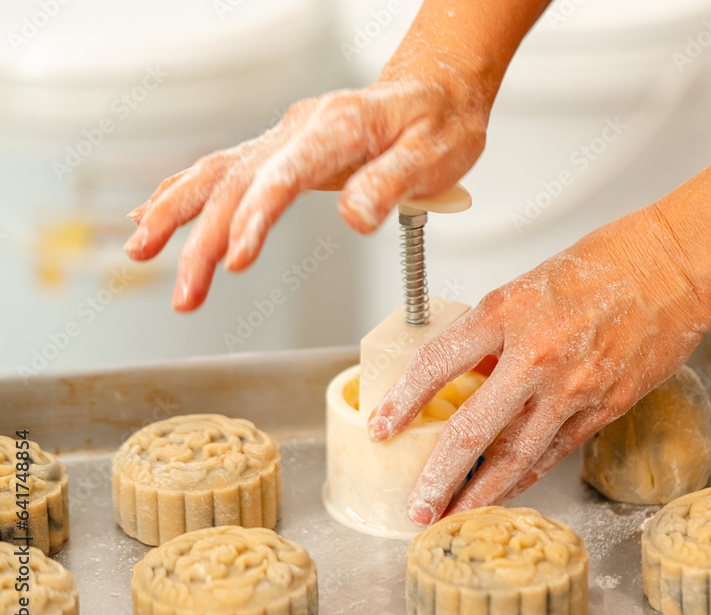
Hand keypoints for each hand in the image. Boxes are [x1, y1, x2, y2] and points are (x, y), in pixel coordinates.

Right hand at [123, 80, 488, 310]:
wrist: (437, 94)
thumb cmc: (438, 124)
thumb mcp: (433, 153)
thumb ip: (392, 183)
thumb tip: (355, 217)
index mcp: (337, 127)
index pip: (284, 175)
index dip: (255, 218)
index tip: (236, 260)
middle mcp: (300, 128)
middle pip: (237, 181)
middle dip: (202, 239)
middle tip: (185, 295)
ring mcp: (285, 137)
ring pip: (218, 173)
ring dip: (175, 214)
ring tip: (141, 253)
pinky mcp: (282, 151)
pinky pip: (224, 169)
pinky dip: (184, 191)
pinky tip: (155, 212)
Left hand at [367, 210, 710, 525]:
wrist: (677, 266)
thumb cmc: (610, 261)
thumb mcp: (531, 283)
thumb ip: (496, 331)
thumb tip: (469, 374)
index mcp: (507, 311)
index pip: (436, 364)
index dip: (403, 401)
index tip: (384, 425)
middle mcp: (535, 355)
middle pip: (471, 430)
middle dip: (438, 476)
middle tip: (417, 505)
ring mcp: (572, 388)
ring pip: (516, 456)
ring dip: (481, 492)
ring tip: (456, 514)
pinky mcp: (604, 408)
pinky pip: (555, 451)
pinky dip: (525, 475)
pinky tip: (506, 489)